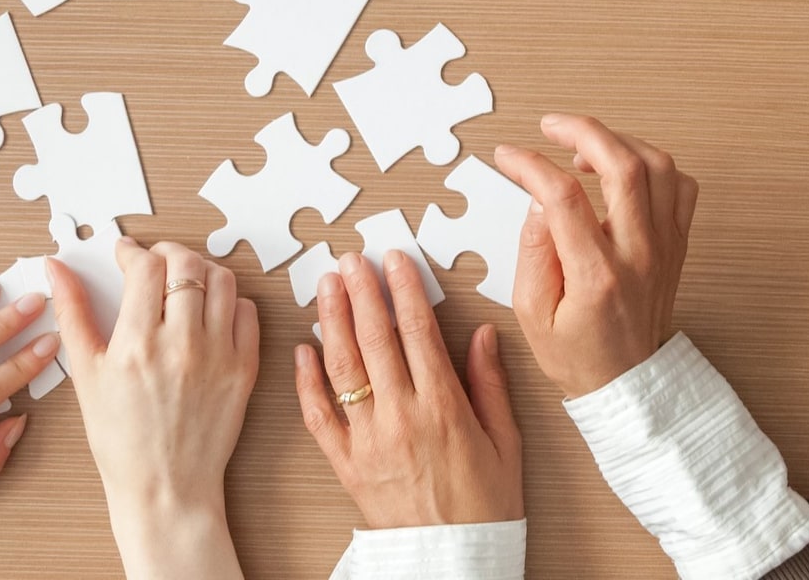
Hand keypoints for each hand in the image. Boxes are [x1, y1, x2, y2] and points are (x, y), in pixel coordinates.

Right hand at [49, 239, 256, 579]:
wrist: (165, 487)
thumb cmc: (121, 439)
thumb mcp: (86, 375)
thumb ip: (72, 313)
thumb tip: (57, 267)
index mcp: (137, 344)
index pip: (145, 266)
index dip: (132, 251)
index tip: (125, 255)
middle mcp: (182, 344)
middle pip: (186, 264)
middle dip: (167, 253)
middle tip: (153, 265)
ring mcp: (219, 355)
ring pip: (223, 280)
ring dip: (201, 271)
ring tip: (183, 283)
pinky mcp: (245, 368)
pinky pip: (247, 312)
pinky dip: (230, 301)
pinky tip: (209, 313)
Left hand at [294, 250, 521, 527]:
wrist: (453, 561)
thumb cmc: (486, 505)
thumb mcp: (506, 442)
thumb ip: (491, 384)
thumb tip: (483, 334)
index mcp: (444, 407)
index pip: (418, 332)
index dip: (403, 290)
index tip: (395, 261)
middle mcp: (402, 417)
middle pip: (375, 340)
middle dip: (361, 293)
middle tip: (352, 260)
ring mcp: (369, 440)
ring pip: (343, 369)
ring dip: (332, 322)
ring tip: (326, 287)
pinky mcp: (347, 464)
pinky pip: (319, 417)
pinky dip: (306, 382)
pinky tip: (302, 350)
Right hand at [494, 114, 698, 397]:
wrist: (629, 385)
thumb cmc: (577, 355)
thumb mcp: (531, 315)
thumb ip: (532, 252)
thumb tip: (537, 200)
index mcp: (596, 275)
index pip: (563, 197)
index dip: (530, 166)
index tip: (509, 157)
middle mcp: (639, 254)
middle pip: (624, 166)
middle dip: (583, 131)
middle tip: (551, 126)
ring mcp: (665, 246)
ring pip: (658, 166)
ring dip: (619, 143)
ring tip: (584, 149)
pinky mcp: (678, 244)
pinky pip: (681, 186)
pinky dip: (654, 166)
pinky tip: (623, 171)